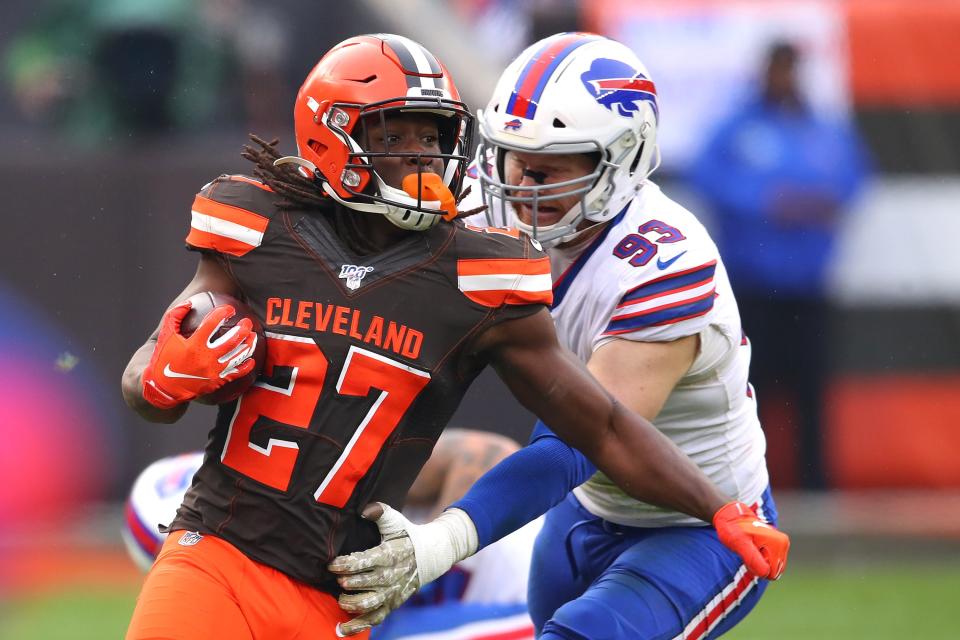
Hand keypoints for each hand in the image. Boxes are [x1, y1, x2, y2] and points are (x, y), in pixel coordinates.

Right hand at [141, 301, 256, 408]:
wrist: (164, 388)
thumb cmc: (164, 359)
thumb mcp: (165, 335)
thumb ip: (175, 316)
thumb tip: (190, 302)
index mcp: (193, 344)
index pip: (212, 324)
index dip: (223, 313)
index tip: (229, 309)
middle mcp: (206, 357)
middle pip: (232, 340)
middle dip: (243, 329)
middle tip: (247, 322)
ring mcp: (214, 371)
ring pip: (238, 356)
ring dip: (248, 344)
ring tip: (253, 336)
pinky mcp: (217, 381)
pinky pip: (237, 373)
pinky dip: (246, 366)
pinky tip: (251, 359)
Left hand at [328, 503, 477, 635]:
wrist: (430, 556)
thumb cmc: (407, 536)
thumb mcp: (396, 521)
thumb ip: (381, 513)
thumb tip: (365, 510)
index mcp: (389, 555)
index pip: (364, 562)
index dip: (345, 564)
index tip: (332, 564)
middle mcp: (390, 576)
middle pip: (363, 584)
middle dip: (346, 582)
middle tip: (336, 579)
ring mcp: (391, 593)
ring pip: (369, 603)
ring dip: (351, 603)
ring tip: (340, 598)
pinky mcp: (391, 604)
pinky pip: (374, 619)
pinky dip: (358, 626)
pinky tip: (342, 629)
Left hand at [713, 501, 788, 579]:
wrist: (731, 516)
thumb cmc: (734, 529)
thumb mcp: (740, 543)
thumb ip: (753, 558)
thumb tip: (766, 573)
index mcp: (779, 543)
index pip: (772, 573)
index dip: (757, 568)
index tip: (747, 554)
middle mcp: (783, 543)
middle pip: (774, 570)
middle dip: (760, 566)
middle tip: (747, 552)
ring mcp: (781, 544)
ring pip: (772, 567)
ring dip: (760, 562)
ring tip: (749, 549)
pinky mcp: (777, 545)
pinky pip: (771, 561)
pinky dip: (761, 559)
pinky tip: (752, 548)